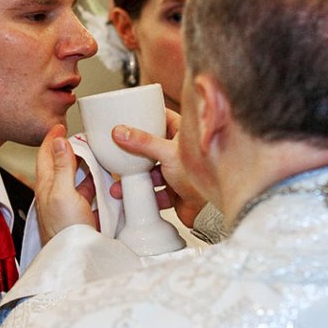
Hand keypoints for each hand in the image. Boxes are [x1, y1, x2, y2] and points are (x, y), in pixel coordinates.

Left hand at [35, 124, 98, 244]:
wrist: (75, 259)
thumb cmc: (64, 232)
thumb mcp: (62, 193)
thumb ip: (62, 167)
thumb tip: (59, 141)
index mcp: (47, 185)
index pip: (45, 154)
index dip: (52, 138)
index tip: (60, 125)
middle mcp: (56, 194)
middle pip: (63, 165)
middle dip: (73, 150)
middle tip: (86, 138)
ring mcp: (70, 206)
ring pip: (79, 180)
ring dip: (89, 168)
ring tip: (101, 158)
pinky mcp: (83, 216)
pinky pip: (91, 196)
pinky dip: (99, 187)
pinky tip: (109, 186)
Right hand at [109, 109, 205, 226]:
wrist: (208, 210)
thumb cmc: (202, 175)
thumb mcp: (168, 153)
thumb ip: (143, 142)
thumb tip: (121, 132)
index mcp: (183, 135)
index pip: (162, 119)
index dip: (147, 118)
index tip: (129, 118)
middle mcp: (179, 153)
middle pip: (152, 148)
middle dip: (134, 154)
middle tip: (119, 151)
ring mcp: (176, 173)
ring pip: (151, 172)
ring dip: (135, 179)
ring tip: (119, 185)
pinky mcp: (173, 192)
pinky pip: (154, 192)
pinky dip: (142, 195)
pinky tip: (132, 197)